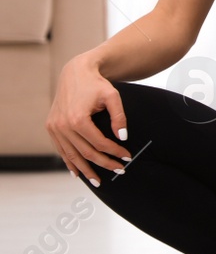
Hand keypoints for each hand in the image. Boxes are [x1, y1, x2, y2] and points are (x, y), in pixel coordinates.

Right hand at [45, 54, 132, 186]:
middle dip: (104, 163)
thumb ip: (119, 117)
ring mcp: (54, 128)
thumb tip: (123, 137)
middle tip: (120, 170)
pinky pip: (61, 149)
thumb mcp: (113, 96)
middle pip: (86, 152)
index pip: (99, 143)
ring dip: (85, 169)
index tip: (127, 156)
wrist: (75, 73)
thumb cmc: (96, 84)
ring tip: (98, 181)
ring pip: (71, 155)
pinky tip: (77, 172)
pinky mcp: (51, 127)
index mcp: (77, 119)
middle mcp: (62, 126)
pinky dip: (69, 161)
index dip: (114, 152)